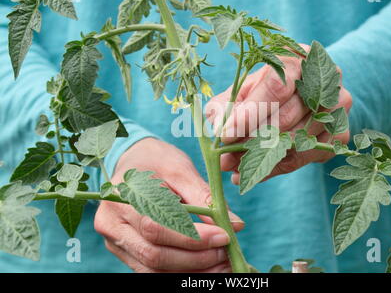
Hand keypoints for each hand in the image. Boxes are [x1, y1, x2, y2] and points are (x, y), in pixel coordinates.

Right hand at [94, 138, 243, 272]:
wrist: (132, 161)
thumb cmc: (157, 161)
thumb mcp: (181, 169)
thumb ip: (204, 197)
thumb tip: (235, 225)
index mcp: (122, 197)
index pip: (157, 227)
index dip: (193, 238)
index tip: (224, 237)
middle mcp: (111, 223)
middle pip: (154, 254)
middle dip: (195, 259)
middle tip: (226, 254)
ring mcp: (114, 240)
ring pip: (153, 269)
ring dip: (190, 271)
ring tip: (220, 265)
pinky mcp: (123, 251)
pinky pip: (151, 270)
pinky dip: (179, 272)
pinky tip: (203, 267)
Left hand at [206, 45, 352, 183]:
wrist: (300, 93)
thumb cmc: (262, 89)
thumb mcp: (240, 91)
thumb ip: (225, 108)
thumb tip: (219, 132)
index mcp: (297, 57)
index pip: (275, 87)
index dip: (249, 114)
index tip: (225, 136)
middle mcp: (325, 78)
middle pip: (287, 117)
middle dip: (251, 142)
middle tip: (225, 159)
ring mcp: (338, 106)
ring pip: (297, 141)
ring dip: (263, 158)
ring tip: (237, 166)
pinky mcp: (342, 131)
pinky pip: (308, 156)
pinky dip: (281, 166)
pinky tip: (260, 169)